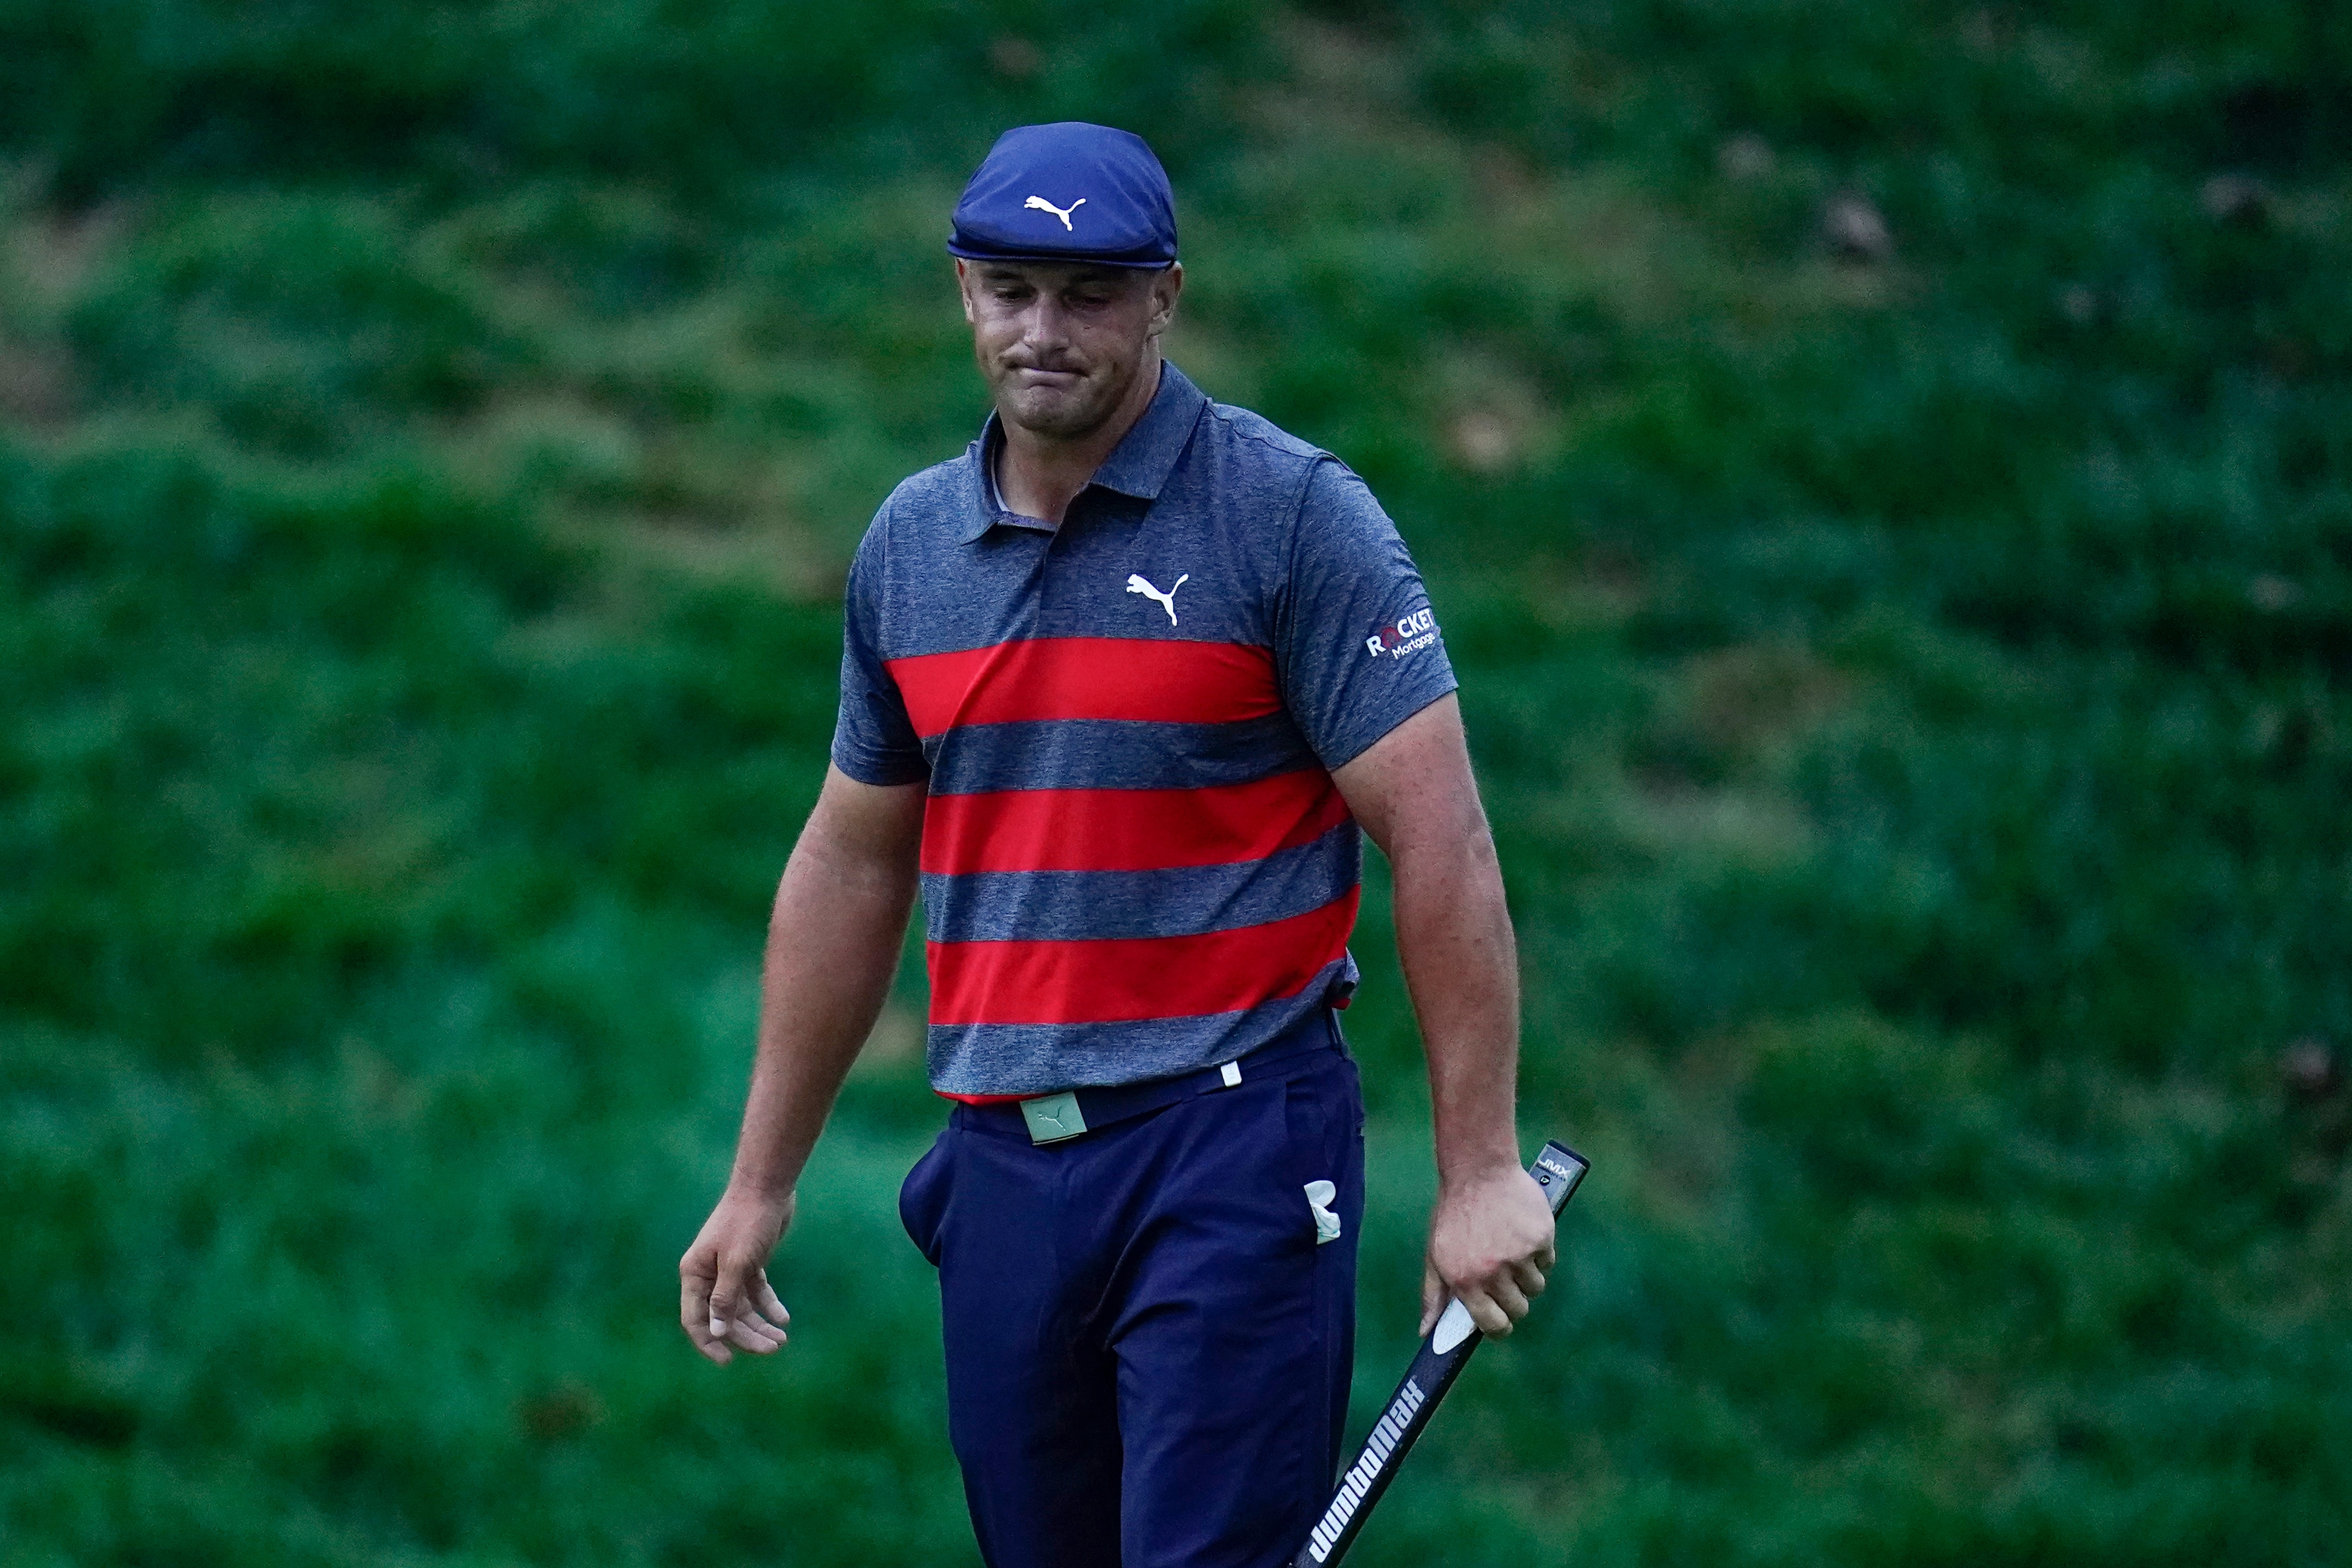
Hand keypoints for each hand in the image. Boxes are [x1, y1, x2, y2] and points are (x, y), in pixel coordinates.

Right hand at [679, 1187, 795, 1364]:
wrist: (767, 1187)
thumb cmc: (748, 1222)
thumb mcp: (737, 1263)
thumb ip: (725, 1299)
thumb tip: (715, 1332)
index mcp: (695, 1274)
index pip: (695, 1319)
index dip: (709, 1342)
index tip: (728, 1361)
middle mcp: (708, 1274)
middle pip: (724, 1318)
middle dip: (746, 1336)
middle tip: (774, 1348)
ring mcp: (729, 1270)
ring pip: (742, 1308)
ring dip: (760, 1325)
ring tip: (781, 1339)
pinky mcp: (749, 1263)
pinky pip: (757, 1293)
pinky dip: (769, 1306)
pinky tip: (783, 1318)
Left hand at [1420, 1163, 1556, 1338]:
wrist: (1477, 1170)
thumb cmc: (1453, 1215)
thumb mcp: (1435, 1255)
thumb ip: (1433, 1296)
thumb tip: (1425, 1333)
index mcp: (1465, 1280)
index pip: (1493, 1325)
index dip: (1499, 1327)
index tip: (1501, 1321)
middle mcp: (1493, 1272)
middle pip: (1519, 1309)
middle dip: (1513, 1300)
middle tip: (1504, 1279)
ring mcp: (1519, 1255)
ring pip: (1536, 1287)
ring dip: (1527, 1275)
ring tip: (1511, 1250)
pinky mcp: (1541, 1238)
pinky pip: (1547, 1262)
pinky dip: (1539, 1253)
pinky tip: (1522, 1233)